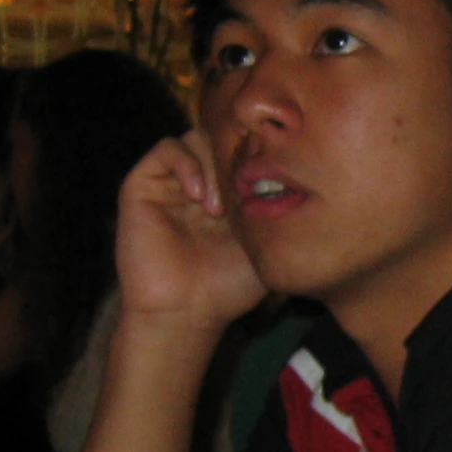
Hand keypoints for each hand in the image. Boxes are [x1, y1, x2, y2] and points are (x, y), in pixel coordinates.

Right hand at [115, 132, 266, 333]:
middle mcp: (200, 183)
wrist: (186, 312)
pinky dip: (186, 164)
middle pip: (224, 139)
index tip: (272, 184)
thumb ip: (282, 211)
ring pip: (197, 138)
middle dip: (238, 162)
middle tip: (243, 197)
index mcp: (229, 193)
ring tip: (219, 208)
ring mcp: (172, 184)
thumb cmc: (228, 287)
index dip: (261, 157)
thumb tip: (308, 179)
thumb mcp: (268, 244)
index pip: (247, 150)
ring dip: (213, 166)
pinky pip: (166, 148)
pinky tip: (198, 197)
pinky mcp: (143, 186)